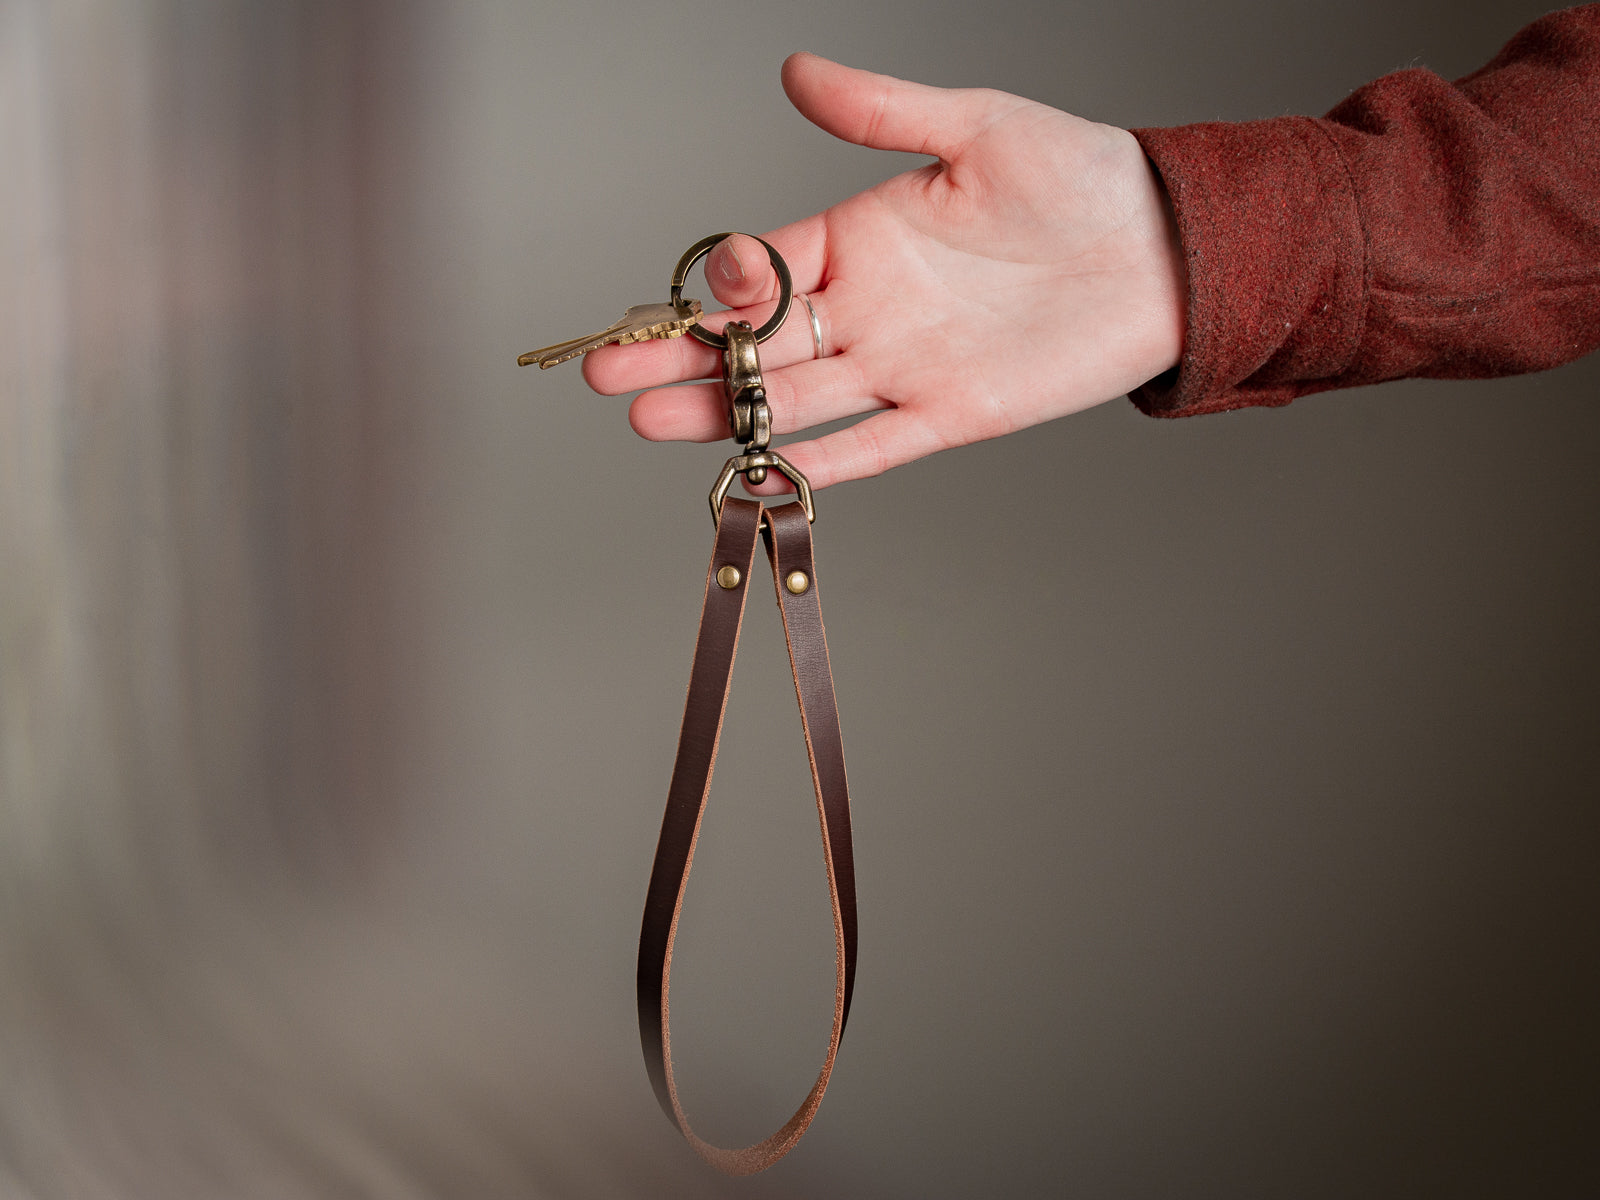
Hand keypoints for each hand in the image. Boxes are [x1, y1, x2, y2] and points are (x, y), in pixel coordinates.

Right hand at [583, 52, 1186, 490]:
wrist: (1165, 251)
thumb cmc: (1080, 178)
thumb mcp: (977, 126)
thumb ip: (882, 112)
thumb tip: (795, 71)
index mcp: (863, 235)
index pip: (765, 265)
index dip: (723, 283)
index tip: (699, 292)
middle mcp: (870, 306)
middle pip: (754, 342)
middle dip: (679, 357)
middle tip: (606, 373)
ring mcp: (903, 366)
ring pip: (791, 396)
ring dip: (721, 410)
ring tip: (647, 418)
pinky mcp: (947, 416)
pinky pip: (868, 445)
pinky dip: (815, 461)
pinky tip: (757, 467)